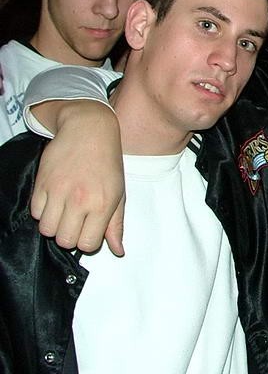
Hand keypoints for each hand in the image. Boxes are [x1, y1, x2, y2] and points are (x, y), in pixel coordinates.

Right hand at [29, 100, 124, 254]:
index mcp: (103, 204)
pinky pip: (34, 213)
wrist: (89, 130)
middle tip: (77, 219)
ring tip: (64, 210)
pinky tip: (54, 199)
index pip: (88, 245)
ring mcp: (59, 191)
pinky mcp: (42, 183)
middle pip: (65, 241)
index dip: (88, 240)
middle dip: (70, 235)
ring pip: (46, 230)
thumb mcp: (119, 193)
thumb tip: (118, 251)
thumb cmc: (108, 162)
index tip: (90, 228)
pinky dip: (43, 211)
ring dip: (54, 224)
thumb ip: (116, 225)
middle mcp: (80, 200)